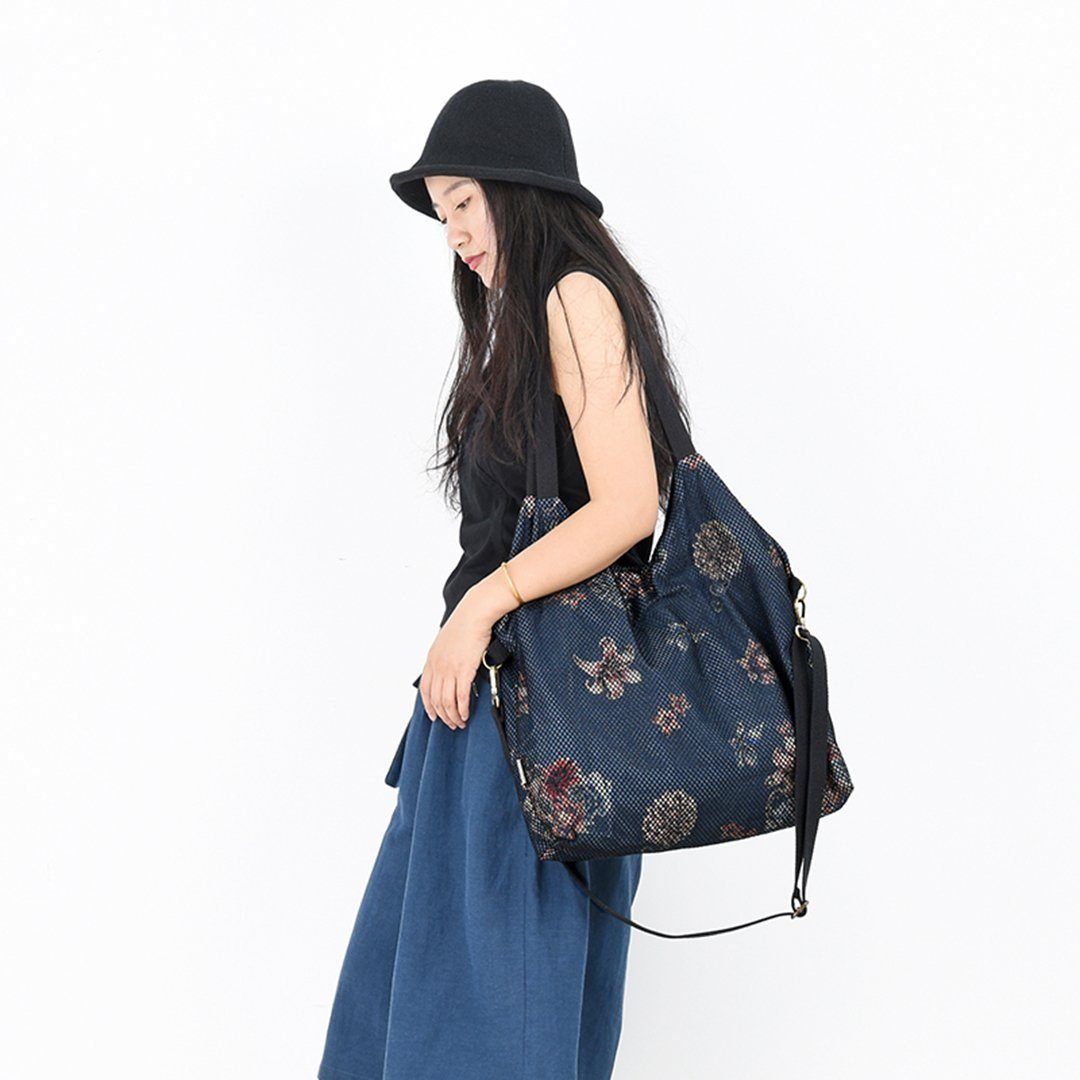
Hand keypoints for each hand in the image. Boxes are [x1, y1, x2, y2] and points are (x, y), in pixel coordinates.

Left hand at [418, 598, 493, 729]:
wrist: (474, 613)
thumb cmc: (465, 624)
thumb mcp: (445, 641)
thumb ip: (443, 657)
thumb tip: (448, 669)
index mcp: (431, 659)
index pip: (425, 690)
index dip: (428, 706)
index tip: (434, 716)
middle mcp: (438, 666)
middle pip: (435, 699)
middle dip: (442, 715)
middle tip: (451, 724)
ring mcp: (450, 669)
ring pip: (447, 701)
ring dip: (453, 716)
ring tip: (460, 722)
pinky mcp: (465, 670)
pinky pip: (461, 696)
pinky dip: (463, 708)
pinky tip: (466, 714)